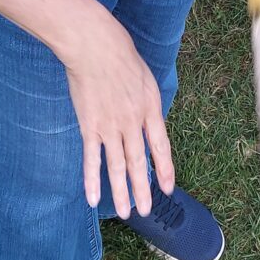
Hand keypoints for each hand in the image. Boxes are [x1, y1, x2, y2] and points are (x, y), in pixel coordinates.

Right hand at [63, 6, 173, 218]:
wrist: (96, 47)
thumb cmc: (122, 56)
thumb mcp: (146, 79)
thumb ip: (148, 104)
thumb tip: (150, 122)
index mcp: (151, 109)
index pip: (161, 146)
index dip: (165, 169)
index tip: (169, 188)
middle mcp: (133, 122)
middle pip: (140, 162)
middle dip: (143, 189)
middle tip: (146, 210)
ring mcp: (111, 126)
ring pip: (118, 166)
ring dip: (121, 191)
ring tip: (125, 212)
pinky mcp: (90, 126)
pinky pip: (92, 158)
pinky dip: (92, 179)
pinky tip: (93, 197)